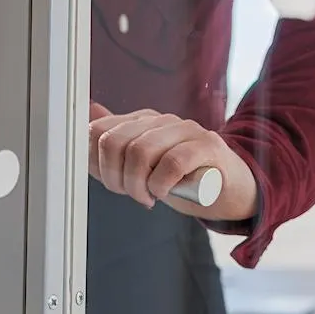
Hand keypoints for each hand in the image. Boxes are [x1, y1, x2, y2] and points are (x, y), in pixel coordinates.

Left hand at [88, 102, 258, 220]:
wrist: (228, 186)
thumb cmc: (182, 177)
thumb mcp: (141, 164)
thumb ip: (115, 144)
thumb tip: (87, 117)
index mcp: (141, 121)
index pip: (98, 131)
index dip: (96, 163)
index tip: (112, 183)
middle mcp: (161, 120)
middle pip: (115, 142)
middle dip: (115, 178)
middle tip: (132, 194)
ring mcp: (186, 130)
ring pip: (141, 152)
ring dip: (138, 185)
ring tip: (150, 196)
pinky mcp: (208, 146)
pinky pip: (173, 162)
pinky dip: (162, 184)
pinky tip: (166, 192)